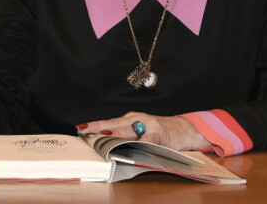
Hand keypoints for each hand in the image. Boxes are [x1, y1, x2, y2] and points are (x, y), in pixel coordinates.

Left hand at [78, 111, 211, 151]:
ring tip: (100, 139)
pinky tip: (131, 148)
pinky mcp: (160, 134)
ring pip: (128, 131)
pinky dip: (139, 145)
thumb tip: (104, 144)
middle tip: (85, 131)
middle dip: (99, 128)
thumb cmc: (161, 131)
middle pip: (115, 125)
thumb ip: (126, 136)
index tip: (80, 128)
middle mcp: (139, 119)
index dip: (95, 125)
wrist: (185, 130)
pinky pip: (147, 141)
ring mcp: (150, 125)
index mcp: (132, 119)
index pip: (110, 122)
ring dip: (114, 136)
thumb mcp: (142, 131)